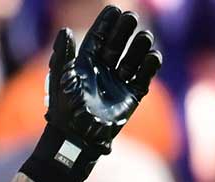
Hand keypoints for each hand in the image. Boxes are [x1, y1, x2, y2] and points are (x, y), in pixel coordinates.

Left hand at [21, 5, 161, 181]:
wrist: (77, 136)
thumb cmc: (64, 108)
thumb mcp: (62, 79)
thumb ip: (63, 55)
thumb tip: (66, 31)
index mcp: (85, 65)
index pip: (98, 38)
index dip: (106, 24)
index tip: (114, 8)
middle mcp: (103, 71)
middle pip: (118, 44)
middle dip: (124, 30)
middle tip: (131, 18)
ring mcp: (118, 82)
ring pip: (133, 57)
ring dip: (139, 46)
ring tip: (143, 37)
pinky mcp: (131, 95)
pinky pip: (144, 76)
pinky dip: (150, 65)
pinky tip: (152, 56)